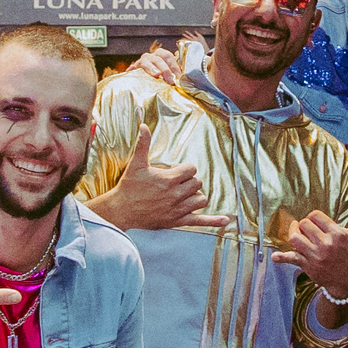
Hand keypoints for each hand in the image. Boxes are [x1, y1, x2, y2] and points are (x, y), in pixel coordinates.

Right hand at [86, 134, 229, 234]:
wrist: (122, 210)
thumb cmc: (129, 187)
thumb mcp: (136, 164)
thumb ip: (143, 144)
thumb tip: (144, 126)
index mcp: (169, 179)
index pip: (191, 169)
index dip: (184, 169)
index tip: (172, 172)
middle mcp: (176, 194)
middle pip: (197, 183)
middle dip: (188, 181)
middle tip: (174, 183)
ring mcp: (178, 209)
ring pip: (201, 199)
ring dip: (195, 195)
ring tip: (183, 195)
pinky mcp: (177, 221)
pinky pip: (199, 221)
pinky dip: (213, 220)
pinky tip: (225, 220)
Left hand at [277, 196, 347, 299]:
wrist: (347, 280)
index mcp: (337, 234)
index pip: (316, 215)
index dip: (313, 217)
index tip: (316, 223)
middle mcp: (326, 244)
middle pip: (304, 224)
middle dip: (304, 225)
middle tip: (308, 230)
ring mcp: (315, 255)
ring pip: (295, 238)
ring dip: (294, 234)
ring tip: (297, 234)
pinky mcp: (307, 265)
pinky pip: (291, 258)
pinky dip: (281, 258)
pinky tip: (275, 256)